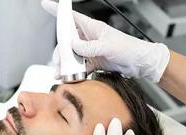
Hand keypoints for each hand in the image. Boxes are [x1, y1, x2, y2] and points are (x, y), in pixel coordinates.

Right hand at [41, 0, 169, 81]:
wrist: (139, 63)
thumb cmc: (128, 48)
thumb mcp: (107, 46)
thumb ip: (89, 48)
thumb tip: (73, 47)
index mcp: (92, 28)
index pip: (72, 17)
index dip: (58, 11)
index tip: (46, 5)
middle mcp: (89, 38)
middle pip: (67, 42)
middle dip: (60, 52)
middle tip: (58, 62)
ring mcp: (91, 51)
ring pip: (72, 56)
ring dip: (65, 65)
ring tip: (61, 73)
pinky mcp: (94, 62)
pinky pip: (80, 66)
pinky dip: (74, 72)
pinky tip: (70, 77)